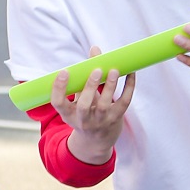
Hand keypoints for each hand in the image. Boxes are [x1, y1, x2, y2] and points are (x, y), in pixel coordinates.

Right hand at [50, 47, 131, 165]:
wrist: (97, 139)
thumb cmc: (85, 112)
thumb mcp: (78, 99)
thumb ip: (84, 76)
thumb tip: (95, 49)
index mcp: (68, 114)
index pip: (58, 103)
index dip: (59, 88)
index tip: (64, 72)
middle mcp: (82, 120)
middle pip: (84, 106)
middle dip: (90, 87)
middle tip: (96, 69)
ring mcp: (100, 121)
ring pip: (105, 105)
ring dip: (110, 87)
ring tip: (114, 70)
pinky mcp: (116, 118)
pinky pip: (123, 102)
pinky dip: (128, 87)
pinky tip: (131, 73)